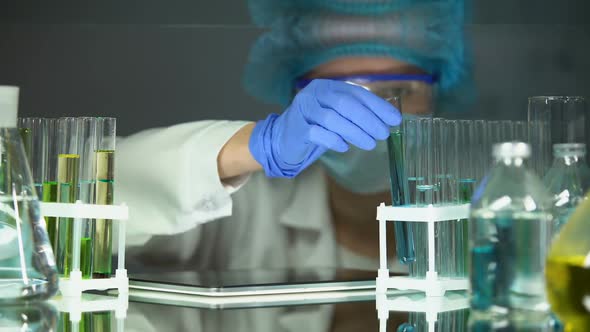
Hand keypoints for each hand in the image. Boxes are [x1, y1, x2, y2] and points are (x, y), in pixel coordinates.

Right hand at [249, 79, 400, 177]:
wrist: (284, 138)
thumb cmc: (316, 126)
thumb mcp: (336, 114)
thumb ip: (356, 113)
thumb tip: (387, 120)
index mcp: (327, 86)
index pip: (357, 93)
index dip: (377, 106)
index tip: (394, 119)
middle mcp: (314, 93)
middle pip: (345, 104)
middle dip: (368, 120)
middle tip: (384, 133)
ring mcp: (303, 109)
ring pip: (333, 119)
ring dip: (355, 132)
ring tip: (371, 144)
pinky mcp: (296, 128)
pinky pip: (318, 133)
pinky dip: (334, 140)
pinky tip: (345, 147)